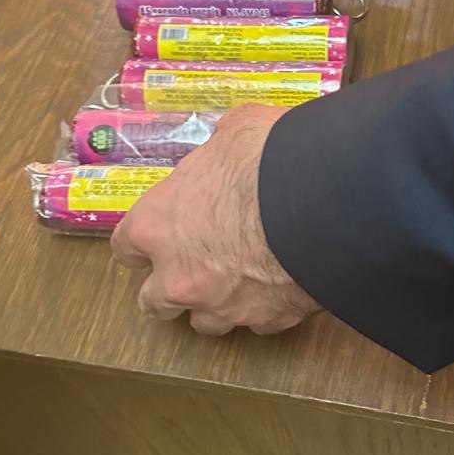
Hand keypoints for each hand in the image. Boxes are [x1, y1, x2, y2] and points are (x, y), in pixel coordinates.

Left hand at [111, 105, 319, 335]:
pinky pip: (258, 322)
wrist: (327, 203)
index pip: (126, 248)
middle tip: (190, 270)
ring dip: (214, 305)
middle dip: (167, 289)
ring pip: (204, 324)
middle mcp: (179, 276)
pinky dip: (265, 308)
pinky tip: (282, 286)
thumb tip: (229, 144)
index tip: (153, 239)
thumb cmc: (270, 160)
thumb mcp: (235, 130)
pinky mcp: (268, 321)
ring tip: (237, 283)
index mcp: (158, 226)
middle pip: (154, 303)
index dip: (141, 243)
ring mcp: (223, 305)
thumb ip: (219, 149)